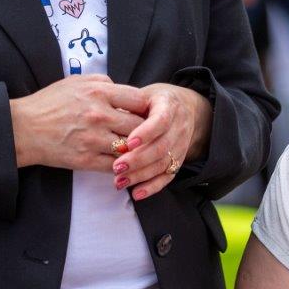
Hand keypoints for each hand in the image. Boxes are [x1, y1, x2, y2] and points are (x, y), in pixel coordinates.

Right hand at [10, 74, 148, 171]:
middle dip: (147, 130)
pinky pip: (115, 165)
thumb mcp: (76, 82)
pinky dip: (124, 166)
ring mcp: (93, 139)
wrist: (23, 128)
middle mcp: (99, 114)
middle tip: (152, 134)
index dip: (148, 107)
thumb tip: (125, 92)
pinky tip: (126, 164)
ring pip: (130, 147)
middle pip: (139, 125)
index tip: (150, 112)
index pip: (139, 99)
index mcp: (98, 92)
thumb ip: (104, 82)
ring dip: (137, 150)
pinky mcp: (85, 159)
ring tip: (140, 150)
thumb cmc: (50, 103)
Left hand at [112, 83, 211, 200]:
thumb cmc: (153, 101)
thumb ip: (128, 106)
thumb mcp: (143, 95)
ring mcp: (181, 145)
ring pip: (163, 164)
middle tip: (117, 167)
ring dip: (141, 175)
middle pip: (162, 147)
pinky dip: (152, 187)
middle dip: (138, 159)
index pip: (161, 121)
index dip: (146, 133)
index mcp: (169, 106)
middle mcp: (179, 127)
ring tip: (119, 181)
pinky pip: (168, 176)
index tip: (128, 143)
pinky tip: (136, 193)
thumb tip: (106, 120)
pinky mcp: (179, 160)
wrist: (181, 108)